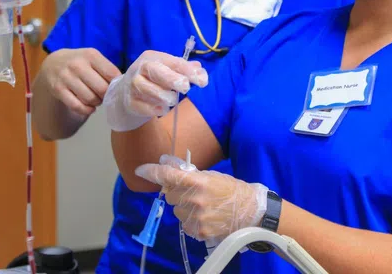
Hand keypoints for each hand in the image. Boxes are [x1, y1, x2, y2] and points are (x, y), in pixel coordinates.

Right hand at [39, 47, 120, 117]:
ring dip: (97, 103)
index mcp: (90, 55)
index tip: (115, 86)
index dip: (116, 84)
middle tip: (104, 95)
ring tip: (96, 99)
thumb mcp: (93, 58)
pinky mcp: (58, 90)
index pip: (112, 73)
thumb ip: (106, 69)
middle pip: (102, 88)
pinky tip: (89, 107)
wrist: (53, 63)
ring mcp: (66, 78)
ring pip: (90, 98)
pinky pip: (77, 106)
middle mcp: (77, 65)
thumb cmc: (79, 62)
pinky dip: (86, 110)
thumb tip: (122, 85)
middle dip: (106, 95)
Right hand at [103, 50, 207, 131]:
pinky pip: (143, 106)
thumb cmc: (153, 78)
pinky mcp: (130, 101)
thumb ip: (185, 70)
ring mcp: (133, 85)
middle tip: (185, 87)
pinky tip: (162, 109)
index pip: (173, 62)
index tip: (202, 81)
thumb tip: (200, 71)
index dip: (188, 71)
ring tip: (172, 99)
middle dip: (172, 79)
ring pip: (148, 89)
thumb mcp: (168, 69)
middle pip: (156, 71)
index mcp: (152, 57)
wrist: (126, 91)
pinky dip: (154, 109)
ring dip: (164, 96)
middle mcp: (141, 69)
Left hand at [135, 155, 267, 241]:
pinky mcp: (199, 231)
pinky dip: (191, 220)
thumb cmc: (231, 189)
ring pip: (176, 211)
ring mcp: (196, 217)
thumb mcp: (210, 175)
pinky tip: (205, 216)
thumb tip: (164, 161)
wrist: (251, 212)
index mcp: (197, 181)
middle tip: (192, 191)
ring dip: (183, 207)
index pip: (167, 175)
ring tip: (202, 205)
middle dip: (176, 192)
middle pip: (169, 195)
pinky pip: (184, 224)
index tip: (140, 170)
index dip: (152, 172)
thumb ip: (186, 171)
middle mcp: (194, 200)